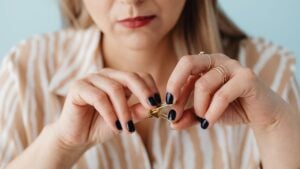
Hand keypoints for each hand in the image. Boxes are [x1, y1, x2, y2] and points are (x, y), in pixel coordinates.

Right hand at [54, 68, 160, 149]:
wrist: (78, 137)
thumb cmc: (101, 126)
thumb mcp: (125, 119)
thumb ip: (138, 111)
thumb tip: (155, 106)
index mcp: (118, 79)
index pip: (139, 76)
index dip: (150, 88)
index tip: (158, 104)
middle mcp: (106, 75)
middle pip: (129, 77)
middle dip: (143, 93)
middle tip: (152, 108)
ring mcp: (91, 79)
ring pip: (114, 89)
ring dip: (124, 111)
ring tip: (127, 128)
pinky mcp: (78, 87)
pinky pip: (98, 97)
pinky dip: (109, 113)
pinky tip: (115, 126)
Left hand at [165, 53, 288, 129]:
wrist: (262, 115)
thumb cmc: (231, 108)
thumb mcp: (204, 112)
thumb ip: (189, 116)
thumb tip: (172, 124)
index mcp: (205, 63)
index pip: (183, 67)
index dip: (172, 85)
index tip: (167, 105)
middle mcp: (218, 60)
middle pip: (188, 62)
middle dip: (176, 85)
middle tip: (173, 108)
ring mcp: (233, 66)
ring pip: (203, 84)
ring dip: (199, 107)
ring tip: (203, 119)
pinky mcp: (247, 78)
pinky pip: (222, 95)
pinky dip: (212, 112)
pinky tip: (208, 123)